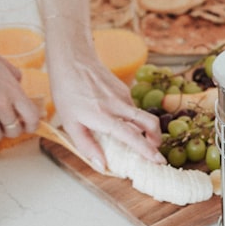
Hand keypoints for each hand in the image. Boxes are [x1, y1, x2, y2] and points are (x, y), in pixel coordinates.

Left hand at [46, 43, 163, 171]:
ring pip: (141, 116)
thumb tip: (102, 165)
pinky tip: (117, 117)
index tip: (158, 161)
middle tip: (154, 150)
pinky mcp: (124, 89)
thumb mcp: (70, 123)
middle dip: (156, 138)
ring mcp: (123, 95)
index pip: (131, 135)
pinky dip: (130, 117)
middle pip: (149, 122)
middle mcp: (118, 105)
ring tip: (132, 137)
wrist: (72, 60)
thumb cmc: (67, 92)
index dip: (146, 149)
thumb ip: (87, 146)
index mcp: (103, 116)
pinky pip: (132, 107)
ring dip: (142, 129)